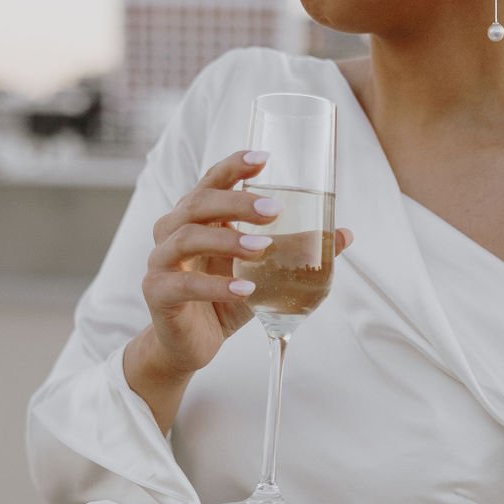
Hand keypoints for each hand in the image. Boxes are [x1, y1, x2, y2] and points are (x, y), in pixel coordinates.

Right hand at [133, 149, 353, 382]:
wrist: (189, 347)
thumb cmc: (223, 303)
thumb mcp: (264, 275)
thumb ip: (296, 252)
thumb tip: (345, 233)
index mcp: (196, 218)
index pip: (212, 181)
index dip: (234, 165)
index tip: (265, 157)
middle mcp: (173, 231)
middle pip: (199, 203)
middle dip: (237, 202)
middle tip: (274, 210)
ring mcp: (161, 261)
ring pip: (188, 237)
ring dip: (228, 240)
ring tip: (263, 248)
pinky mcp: (158, 294)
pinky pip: (186, 285)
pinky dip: (217, 286)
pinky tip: (246, 290)